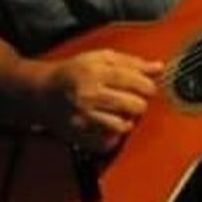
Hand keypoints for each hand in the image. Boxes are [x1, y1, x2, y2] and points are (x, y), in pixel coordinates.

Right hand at [38, 49, 161, 151]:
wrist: (42, 92)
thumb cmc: (74, 72)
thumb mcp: (101, 58)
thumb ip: (132, 62)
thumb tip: (159, 68)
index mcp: (95, 71)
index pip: (133, 81)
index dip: (147, 86)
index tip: (148, 88)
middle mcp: (88, 94)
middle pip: (133, 105)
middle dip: (138, 103)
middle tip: (132, 100)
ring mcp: (83, 117)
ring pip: (123, 126)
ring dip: (127, 121)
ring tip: (120, 113)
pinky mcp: (78, 135)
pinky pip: (107, 143)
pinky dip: (112, 136)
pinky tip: (108, 125)